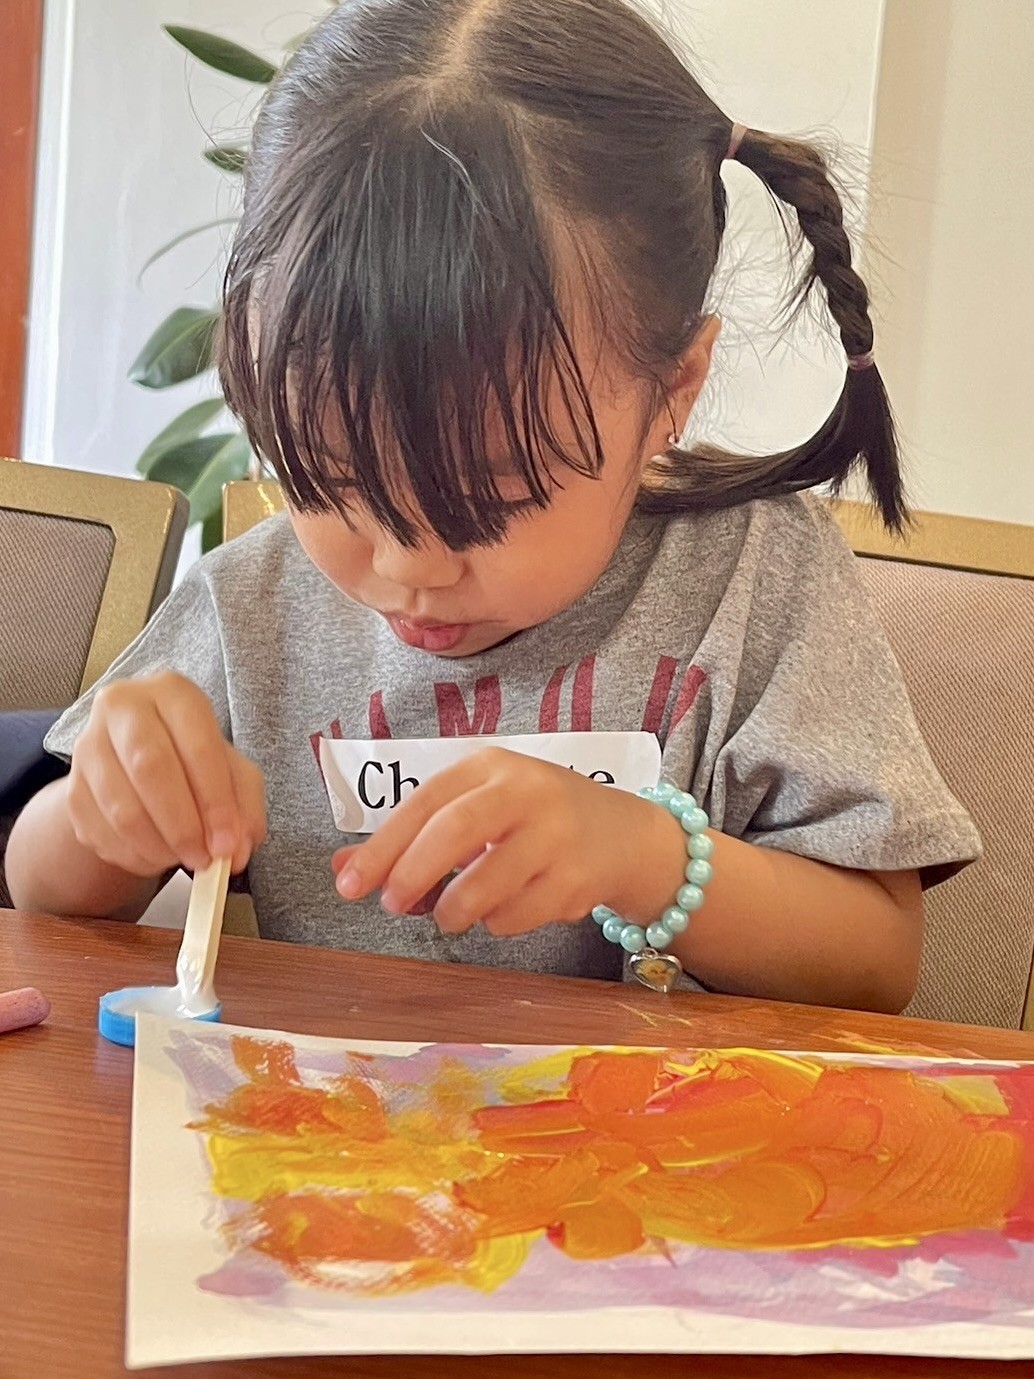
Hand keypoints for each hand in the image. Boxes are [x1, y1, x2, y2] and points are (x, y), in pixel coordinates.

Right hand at [67, 672, 265, 877]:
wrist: (140, 764)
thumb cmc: (195, 761)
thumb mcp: (234, 772)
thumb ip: (244, 807)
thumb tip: (235, 850)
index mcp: (173, 693)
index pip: (197, 744)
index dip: (215, 800)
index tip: (228, 843)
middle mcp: (124, 707)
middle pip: (149, 767)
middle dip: (182, 825)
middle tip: (204, 859)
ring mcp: (89, 745)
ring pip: (121, 807)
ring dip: (158, 847)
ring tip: (183, 860)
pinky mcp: (72, 786)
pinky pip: (100, 831)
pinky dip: (133, 856)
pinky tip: (156, 857)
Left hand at [332, 748, 681, 935]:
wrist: (625, 836)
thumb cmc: (533, 821)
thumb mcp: (476, 810)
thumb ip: (412, 836)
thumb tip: (342, 867)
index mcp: (492, 767)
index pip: (426, 802)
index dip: (382, 846)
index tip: (348, 884)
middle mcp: (526, 792)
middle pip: (455, 832)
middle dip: (413, 874)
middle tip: (390, 905)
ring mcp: (556, 836)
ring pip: (484, 886)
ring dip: (454, 910)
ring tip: (451, 913)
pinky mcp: (577, 880)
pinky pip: (515, 917)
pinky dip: (496, 924)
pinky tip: (505, 909)